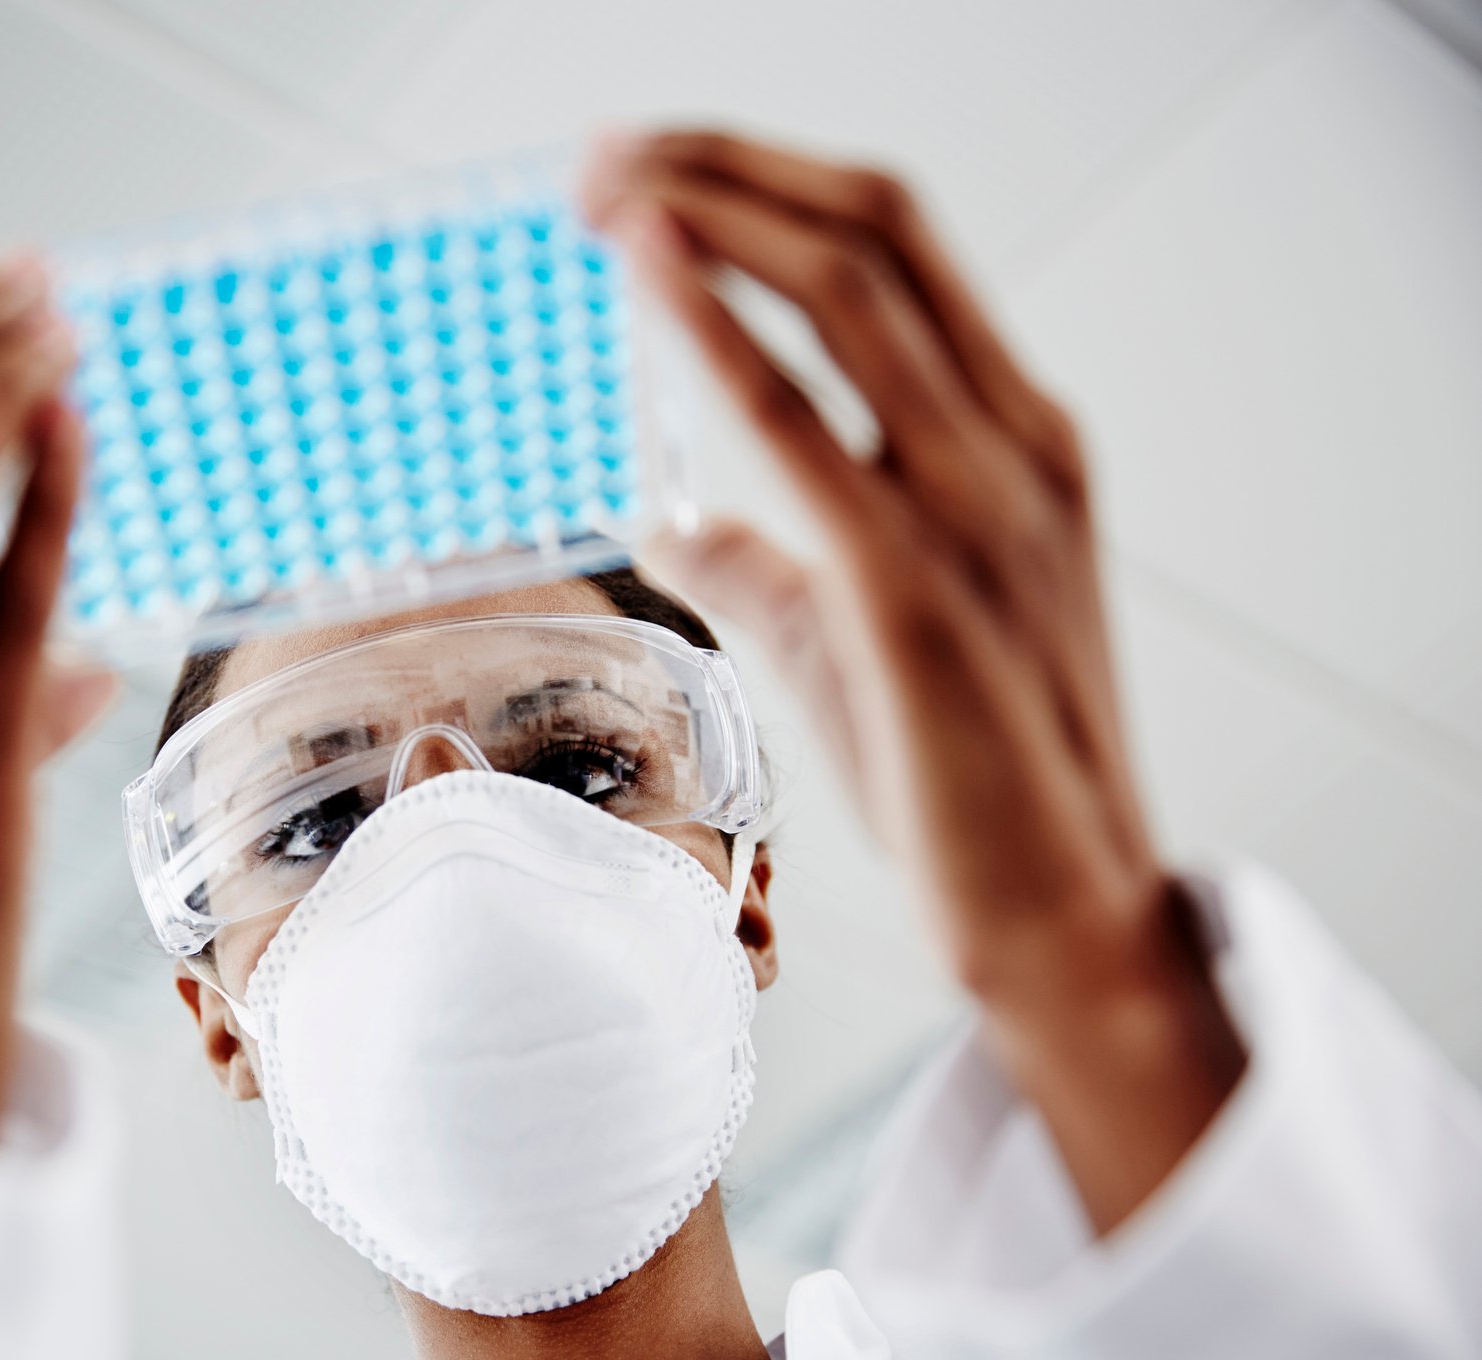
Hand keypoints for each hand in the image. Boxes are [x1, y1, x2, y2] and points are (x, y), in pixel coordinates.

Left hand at [583, 132, 1242, 1229]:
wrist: (1056, 905)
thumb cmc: (963, 771)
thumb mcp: (850, 635)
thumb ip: (766, 559)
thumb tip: (672, 519)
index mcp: (1016, 437)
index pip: (897, 249)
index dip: (770, 185)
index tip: (655, 174)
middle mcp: (1012, 443)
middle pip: (872, 231)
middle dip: (728, 166)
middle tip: (602, 157)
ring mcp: (979, 507)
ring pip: (849, 291)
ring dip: (713, 211)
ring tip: (604, 184)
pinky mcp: (917, 588)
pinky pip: (806, 426)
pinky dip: (721, 328)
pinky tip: (650, 268)